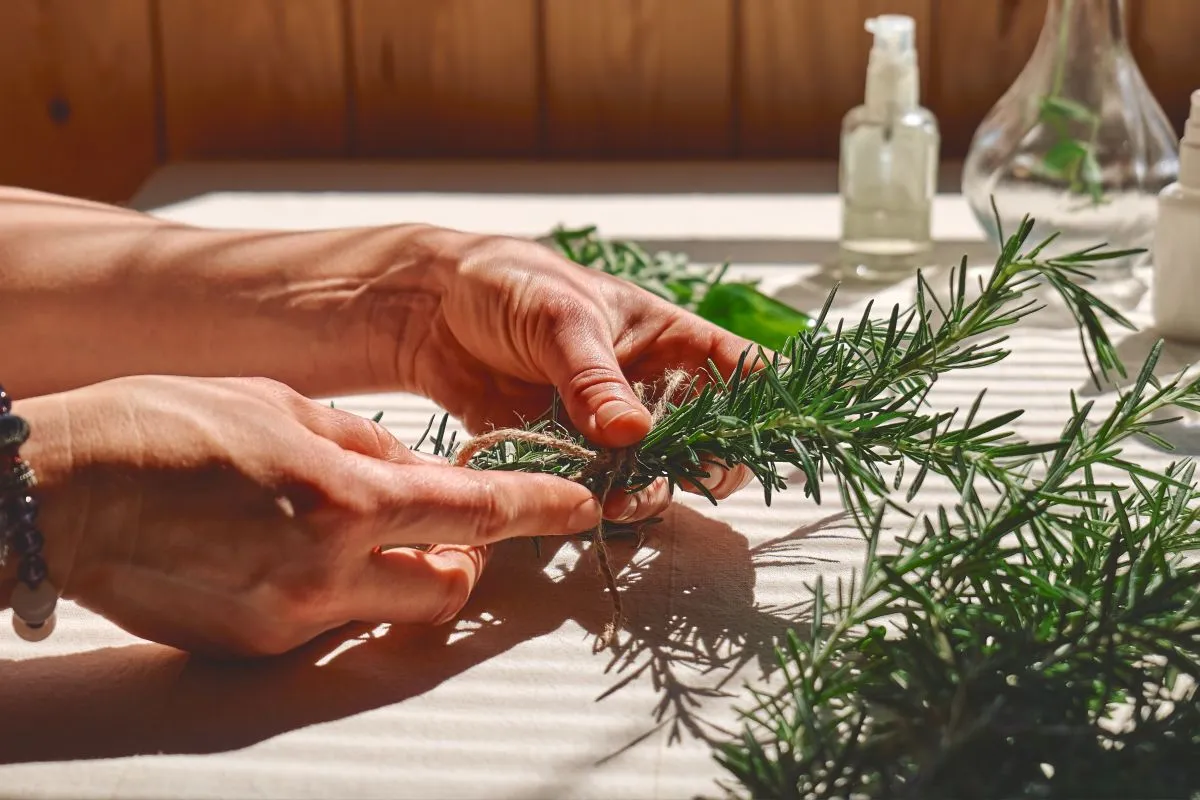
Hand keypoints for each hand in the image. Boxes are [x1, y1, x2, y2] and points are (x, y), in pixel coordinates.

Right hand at [11, 376, 601, 656]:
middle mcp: (329, 568)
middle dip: (464, 558)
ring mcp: (292, 617)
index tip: (578, 505)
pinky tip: (292, 551)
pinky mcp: (256, 647)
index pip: (478, 511)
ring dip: (401, 574)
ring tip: (354, 532)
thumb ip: (367, 444)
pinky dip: (340, 590)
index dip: (540, 508)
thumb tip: (418, 469)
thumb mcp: (284, 405)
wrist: (66, 491)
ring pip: (392, 611)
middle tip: (443, 525)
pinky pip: (331, 625)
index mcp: (346, 494)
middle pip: (451, 586)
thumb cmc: (167, 426)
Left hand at [388, 233, 757, 521]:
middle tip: (668, 481)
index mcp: (669, 340)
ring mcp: (610, 427)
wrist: (430, 309)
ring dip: (644, 494)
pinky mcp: (567, 455)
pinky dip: (595, 503)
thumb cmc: (508, 284)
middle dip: (699, 469)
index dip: (764, 409)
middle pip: (708, 442)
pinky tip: (581, 504)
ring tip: (613, 500)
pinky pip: (596, 490)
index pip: (743, 373)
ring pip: (655, 476)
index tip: (756, 443)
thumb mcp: (559, 318)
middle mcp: (651, 388)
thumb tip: (633, 435)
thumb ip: (594, 377)